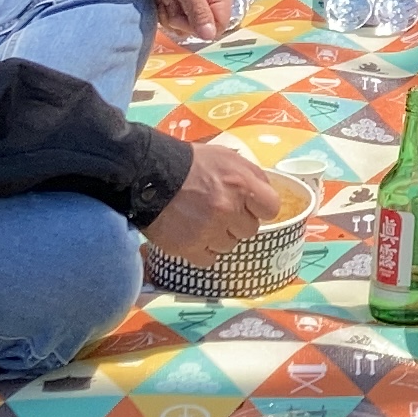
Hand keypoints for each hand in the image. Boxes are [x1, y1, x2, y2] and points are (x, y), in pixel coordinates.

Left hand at [142, 0, 239, 38]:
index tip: (184, 13)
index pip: (218, 23)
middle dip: (180, 16)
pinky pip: (173, 18)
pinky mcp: (179, 1)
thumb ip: (199, 12)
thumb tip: (210, 36)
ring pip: (184, 24)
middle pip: (200, 26)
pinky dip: (164, 9)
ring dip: (170, 12)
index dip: (200, 25)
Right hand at [147, 139, 288, 261]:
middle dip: (237, 222)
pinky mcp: (188, 248)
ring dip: (219, 236)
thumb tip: (264, 193)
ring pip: (229, 246)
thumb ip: (251, 174)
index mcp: (241, 184)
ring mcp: (208, 231)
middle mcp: (228, 210)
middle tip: (220, 211)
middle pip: (250, 230)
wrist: (146, 173)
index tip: (249, 205)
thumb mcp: (226, 157)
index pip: (271, 208)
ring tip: (202, 221)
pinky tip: (193, 236)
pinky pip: (208, 259)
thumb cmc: (190, 162)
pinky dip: (202, 251)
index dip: (260, 207)